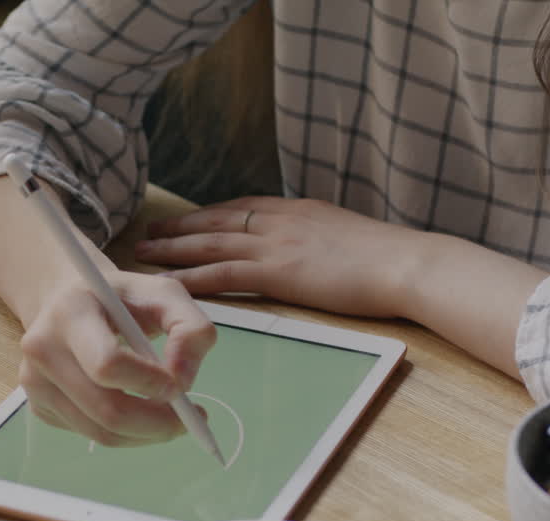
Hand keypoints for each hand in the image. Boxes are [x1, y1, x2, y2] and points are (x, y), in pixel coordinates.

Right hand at [18, 270, 216, 445]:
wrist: (69, 302)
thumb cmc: (121, 298)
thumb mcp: (165, 295)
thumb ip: (191, 329)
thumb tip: (184, 382)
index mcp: (70, 312)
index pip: (107, 364)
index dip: (148, 383)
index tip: (179, 387)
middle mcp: (42, 349)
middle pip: (106, 409)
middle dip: (157, 423)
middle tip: (190, 421)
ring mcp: (35, 383)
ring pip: (101, 433)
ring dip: (146, 435)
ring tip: (172, 419)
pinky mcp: (39, 407)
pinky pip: (91, 435)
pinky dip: (127, 435)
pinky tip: (140, 413)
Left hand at [137, 197, 422, 316]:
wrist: (405, 263)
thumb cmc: (388, 258)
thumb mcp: (346, 235)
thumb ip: (320, 237)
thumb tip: (312, 249)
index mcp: (297, 210)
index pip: (241, 208)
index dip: (207, 215)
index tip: (185, 220)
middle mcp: (279, 221)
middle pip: (215, 221)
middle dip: (179, 227)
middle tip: (148, 233)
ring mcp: (276, 244)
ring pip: (210, 244)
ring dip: (173, 250)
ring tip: (144, 254)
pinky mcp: (277, 272)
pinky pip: (223, 274)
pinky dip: (192, 278)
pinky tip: (170, 284)